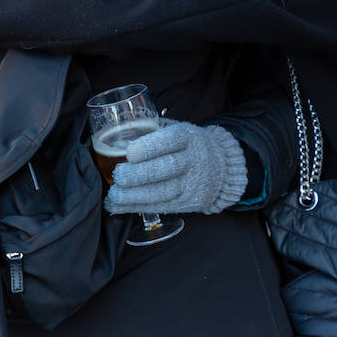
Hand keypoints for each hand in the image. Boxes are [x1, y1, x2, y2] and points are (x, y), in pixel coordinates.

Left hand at [104, 122, 246, 214]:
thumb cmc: (189, 146)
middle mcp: (194, 160)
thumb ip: (154, 131)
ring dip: (134, 196)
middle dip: (138, 174)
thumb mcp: (179, 130)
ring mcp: (192, 183)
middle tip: (118, 175)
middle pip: (167, 168)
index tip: (130, 153)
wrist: (222, 168)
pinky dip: (137, 207)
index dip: (150, 147)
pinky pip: (161, 206)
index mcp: (189, 137)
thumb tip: (118, 135)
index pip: (172, 140)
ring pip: (163, 191)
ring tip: (114, 195)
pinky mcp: (187, 203)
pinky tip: (119, 206)